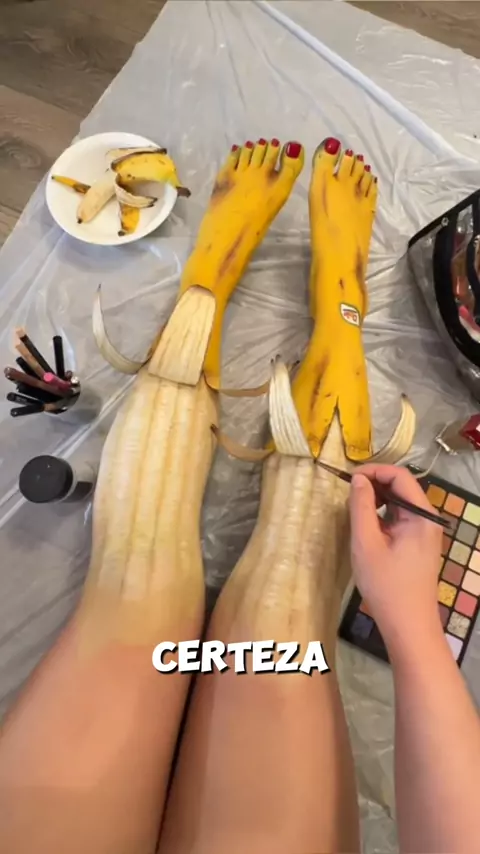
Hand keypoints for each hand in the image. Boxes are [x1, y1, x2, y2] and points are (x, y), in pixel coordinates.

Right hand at [349, 464, 442, 651]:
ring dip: (376, 500)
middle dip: (374, 484)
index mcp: (421, 515)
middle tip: (346, 493)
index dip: (373, 471)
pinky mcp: (418, 544)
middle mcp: (428, 519)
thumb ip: (361, 507)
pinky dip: (381, 516)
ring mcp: (424, 532)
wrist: (407, 625)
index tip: (348, 478)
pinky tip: (365, 527)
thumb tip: (358, 479)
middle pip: (401, 487)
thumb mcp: (366, 543)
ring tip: (353, 509)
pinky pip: (399, 518)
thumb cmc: (386, 585)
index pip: (400, 476)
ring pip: (399, 503)